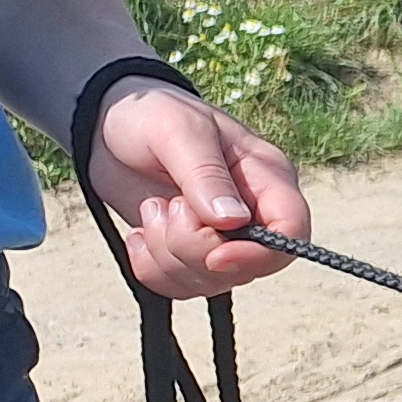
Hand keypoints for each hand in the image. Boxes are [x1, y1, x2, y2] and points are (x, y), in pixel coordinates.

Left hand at [89, 80, 305, 298]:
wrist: (109, 124)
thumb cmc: (152, 114)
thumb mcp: (178, 131)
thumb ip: (205, 175)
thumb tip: (233, 221)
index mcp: (267, 179)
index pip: (292, 233)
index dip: (259, 255)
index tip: (214, 254)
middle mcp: (255, 214)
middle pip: (245, 267)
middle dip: (192, 247)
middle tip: (163, 206)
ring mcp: (223, 238)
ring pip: (210, 282)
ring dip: (166, 255)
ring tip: (151, 209)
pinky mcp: (190, 252)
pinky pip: (180, 287)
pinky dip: (151, 268)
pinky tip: (140, 233)